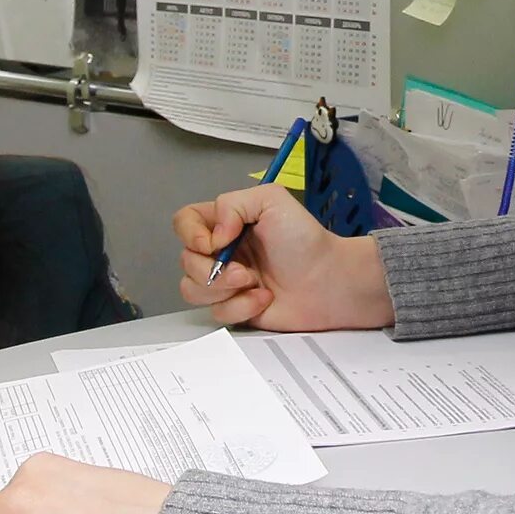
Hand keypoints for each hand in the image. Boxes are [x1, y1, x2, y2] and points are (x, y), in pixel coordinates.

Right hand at [174, 181, 392, 331]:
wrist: (330, 282)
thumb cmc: (307, 241)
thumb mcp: (273, 200)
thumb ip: (233, 204)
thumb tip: (212, 234)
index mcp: (226, 222)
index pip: (184, 222)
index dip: (190, 234)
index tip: (214, 243)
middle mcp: (222, 251)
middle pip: (186, 261)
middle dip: (212, 270)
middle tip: (246, 270)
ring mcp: (227, 281)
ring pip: (192, 290)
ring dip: (223, 289)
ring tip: (254, 283)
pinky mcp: (235, 307)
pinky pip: (217, 313)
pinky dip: (241, 307)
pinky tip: (264, 299)